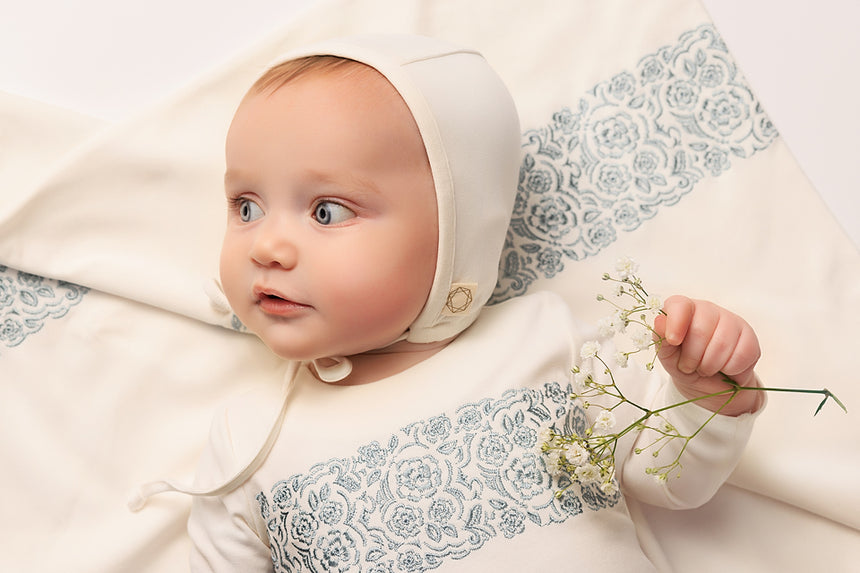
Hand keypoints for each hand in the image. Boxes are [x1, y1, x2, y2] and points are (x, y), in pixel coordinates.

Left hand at [652, 296, 762, 415]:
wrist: (709, 384)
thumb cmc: (684, 364)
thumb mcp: (668, 355)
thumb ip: (661, 338)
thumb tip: (659, 320)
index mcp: (684, 310)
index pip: (679, 305)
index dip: (675, 323)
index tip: (673, 341)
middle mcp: (708, 310)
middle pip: (700, 330)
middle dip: (692, 357)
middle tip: (689, 366)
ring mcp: (731, 320)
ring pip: (721, 344)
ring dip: (709, 366)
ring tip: (705, 368)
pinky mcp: (749, 337)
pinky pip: (741, 355)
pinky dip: (730, 370)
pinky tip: (725, 368)